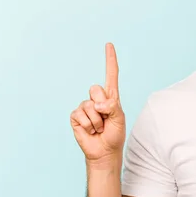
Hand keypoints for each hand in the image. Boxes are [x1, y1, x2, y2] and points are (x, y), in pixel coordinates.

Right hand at [70, 43, 125, 164]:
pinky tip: (91, 131)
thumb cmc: (114, 134)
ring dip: (97, 121)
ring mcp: (85, 106)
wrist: (104, 152)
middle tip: (105, 119)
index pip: (111, 74)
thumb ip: (112, 107)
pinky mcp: (76, 116)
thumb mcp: (119, 118)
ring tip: (99, 128)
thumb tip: (97, 103)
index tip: (109, 44)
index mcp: (111, 97)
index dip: (110, 59)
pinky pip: (80, 114)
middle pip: (96, 89)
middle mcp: (97, 99)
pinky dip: (88, 125)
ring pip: (89, 105)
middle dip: (102, 106)